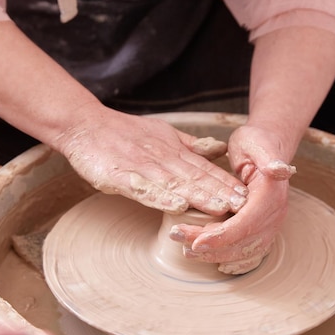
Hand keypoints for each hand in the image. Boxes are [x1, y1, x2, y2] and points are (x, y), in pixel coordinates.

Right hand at [57, 108, 248, 214]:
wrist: (86, 125)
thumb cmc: (125, 133)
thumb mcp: (163, 134)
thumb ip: (191, 145)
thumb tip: (220, 148)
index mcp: (173, 152)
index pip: (205, 169)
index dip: (226, 182)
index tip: (248, 195)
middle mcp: (162, 160)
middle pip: (196, 178)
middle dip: (221, 193)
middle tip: (244, 206)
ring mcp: (142, 168)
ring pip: (175, 184)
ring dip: (199, 197)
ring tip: (220, 208)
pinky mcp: (120, 177)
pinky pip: (142, 189)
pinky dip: (160, 197)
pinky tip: (176, 206)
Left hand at [170, 124, 294, 273]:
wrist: (268, 145)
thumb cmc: (258, 142)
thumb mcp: (258, 143)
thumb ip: (269, 157)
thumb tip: (280, 170)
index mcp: (271, 197)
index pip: (246, 224)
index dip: (222, 236)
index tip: (197, 241)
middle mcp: (273, 215)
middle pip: (241, 242)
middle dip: (210, 247)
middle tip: (180, 240)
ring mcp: (269, 224)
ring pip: (243, 251)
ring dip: (215, 254)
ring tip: (186, 250)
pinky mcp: (260, 227)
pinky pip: (246, 251)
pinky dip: (228, 257)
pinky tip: (209, 258)